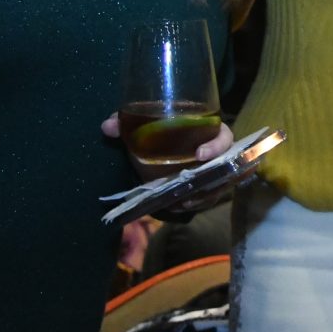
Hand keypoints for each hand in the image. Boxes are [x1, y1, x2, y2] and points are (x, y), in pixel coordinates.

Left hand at [101, 116, 242, 217]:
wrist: (157, 147)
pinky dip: (195, 204)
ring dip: (202, 196)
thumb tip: (107, 127)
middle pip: (225, 166)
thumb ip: (126, 124)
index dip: (217, 146)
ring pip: (217, 186)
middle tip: (191, 186)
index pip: (224, 137)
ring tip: (182, 202)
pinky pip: (207, 198)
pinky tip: (178, 207)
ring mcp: (212, 172)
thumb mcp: (144, 126)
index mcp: (206, 131)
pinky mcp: (205, 187)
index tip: (199, 155)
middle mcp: (215, 152)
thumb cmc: (158, 131)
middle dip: (212, 179)